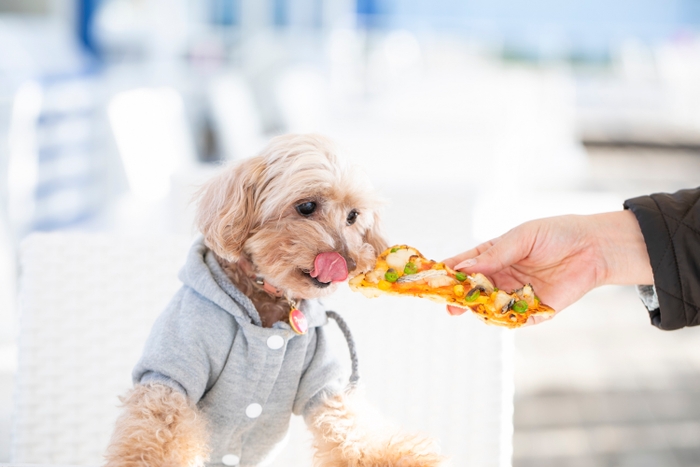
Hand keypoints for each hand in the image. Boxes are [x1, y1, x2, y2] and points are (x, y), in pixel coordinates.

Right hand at [443, 211, 652, 323]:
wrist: (594, 247)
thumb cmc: (556, 234)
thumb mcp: (521, 238)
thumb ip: (493, 255)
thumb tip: (462, 268)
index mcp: (494, 255)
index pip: (465, 265)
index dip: (449, 272)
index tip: (434, 279)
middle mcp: (501, 277)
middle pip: (473, 290)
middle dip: (459, 297)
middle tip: (449, 304)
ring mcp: (516, 295)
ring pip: (489, 307)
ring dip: (479, 310)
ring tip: (472, 309)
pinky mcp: (535, 310)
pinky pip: (514, 320)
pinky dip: (505, 320)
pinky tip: (498, 316)